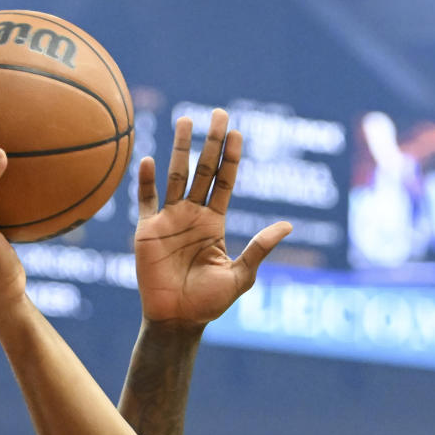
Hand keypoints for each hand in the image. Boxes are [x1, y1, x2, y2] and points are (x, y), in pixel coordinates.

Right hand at [134, 108, 291, 326]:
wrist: (177, 321)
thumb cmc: (208, 303)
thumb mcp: (240, 275)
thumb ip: (259, 248)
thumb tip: (288, 225)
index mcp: (214, 224)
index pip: (224, 183)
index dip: (231, 158)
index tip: (237, 132)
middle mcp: (192, 216)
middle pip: (203, 171)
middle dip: (212, 143)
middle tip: (219, 113)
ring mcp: (169, 220)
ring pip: (176, 176)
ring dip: (181, 148)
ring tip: (187, 120)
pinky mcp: (147, 230)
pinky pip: (146, 200)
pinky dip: (146, 181)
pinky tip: (150, 159)